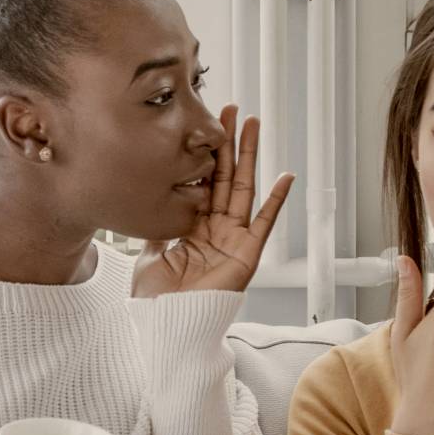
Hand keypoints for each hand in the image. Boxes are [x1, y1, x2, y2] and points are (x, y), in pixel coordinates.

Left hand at [131, 104, 296, 297]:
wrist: (166, 323)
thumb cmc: (155, 298)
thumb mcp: (147, 253)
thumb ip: (156, 227)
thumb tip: (150, 204)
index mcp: (193, 228)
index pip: (203, 183)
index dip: (205, 155)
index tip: (204, 126)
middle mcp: (215, 229)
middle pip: (225, 177)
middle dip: (228, 143)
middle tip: (230, 110)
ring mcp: (233, 239)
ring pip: (243, 188)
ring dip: (249, 155)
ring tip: (252, 124)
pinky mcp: (247, 253)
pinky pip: (265, 222)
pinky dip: (276, 199)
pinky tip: (286, 175)